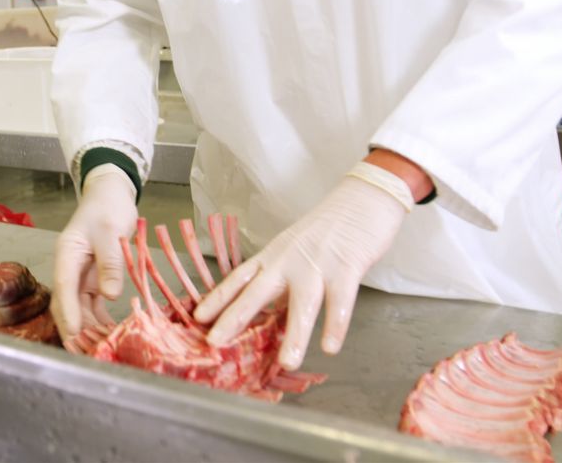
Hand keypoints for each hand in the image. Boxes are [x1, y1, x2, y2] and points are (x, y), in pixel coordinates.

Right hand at [51, 164, 138, 344]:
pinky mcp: (93, 279)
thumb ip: (110, 262)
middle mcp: (70, 267)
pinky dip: (99, 319)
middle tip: (86, 353)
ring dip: (88, 328)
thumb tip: (110, 294)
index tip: (75, 332)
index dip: (68, 311)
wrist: (111, 195)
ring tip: (99, 349)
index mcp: (67, 253)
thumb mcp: (110, 231)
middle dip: (75, 329)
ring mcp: (81, 275)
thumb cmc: (107, 207)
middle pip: (68, 304)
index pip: (64, 287)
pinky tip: (109, 333)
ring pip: (80, 308)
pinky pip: (93, 304)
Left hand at [192, 161, 414, 369]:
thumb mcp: (294, 251)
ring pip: (302, 304)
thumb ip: (281, 281)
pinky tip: (330, 348)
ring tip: (288, 362)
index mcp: (273, 256)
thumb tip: (265, 314)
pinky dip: (336, 326)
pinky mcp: (347, 266)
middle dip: (234, 317)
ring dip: (295, 335)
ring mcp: (317, 264)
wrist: (363, 198)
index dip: (217, 298)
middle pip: (257, 291)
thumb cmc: (328, 229)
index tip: (197, 317)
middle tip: (216, 341)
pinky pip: (340, 301)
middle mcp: (289, 261)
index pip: (238, 278)